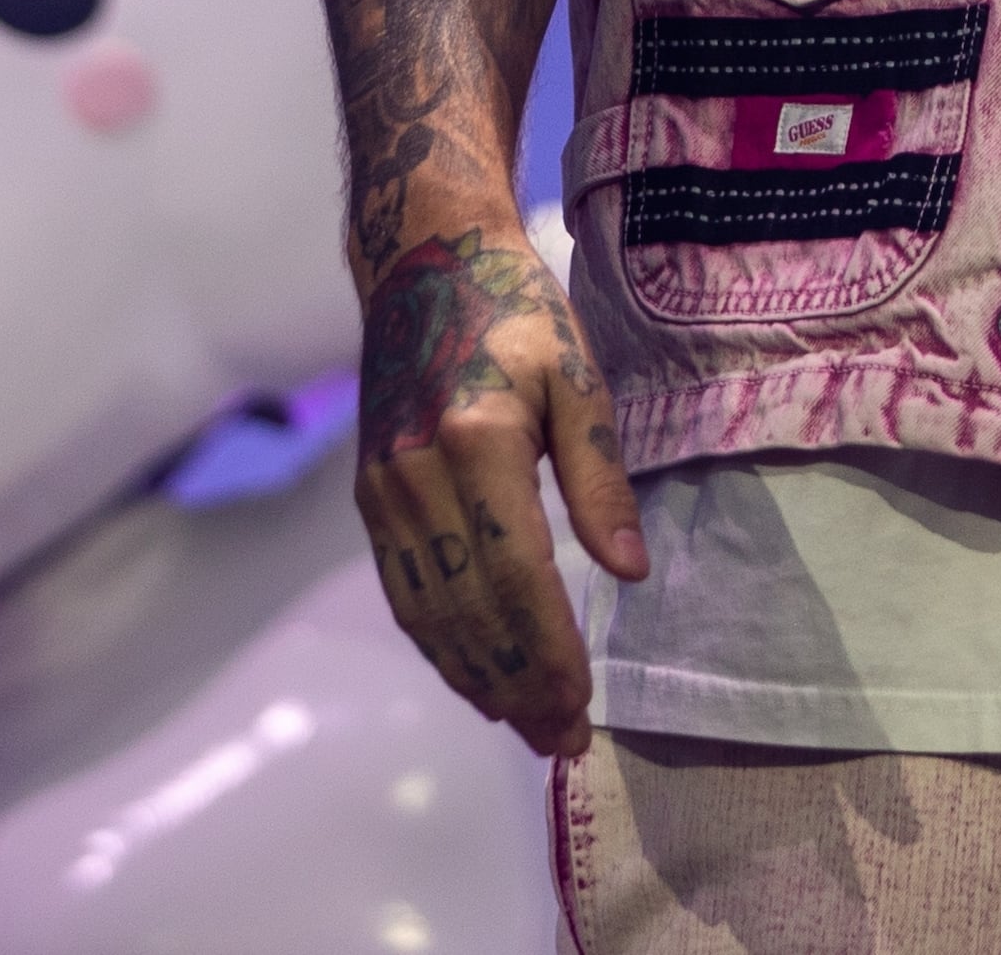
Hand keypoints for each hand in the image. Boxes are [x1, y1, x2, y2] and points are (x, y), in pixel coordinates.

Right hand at [352, 222, 647, 758]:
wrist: (422, 259)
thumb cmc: (514, 311)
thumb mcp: (575, 375)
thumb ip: (599, 475)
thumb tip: (630, 571)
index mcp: (476, 444)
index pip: (517, 579)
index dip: (549, 652)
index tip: (582, 705)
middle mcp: (417, 478)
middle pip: (468, 611)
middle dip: (516, 686)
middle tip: (558, 741)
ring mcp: (384, 491)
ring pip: (427, 613)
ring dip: (474, 678)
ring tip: (522, 725)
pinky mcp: (370, 494)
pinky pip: (401, 589)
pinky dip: (435, 642)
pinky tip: (469, 672)